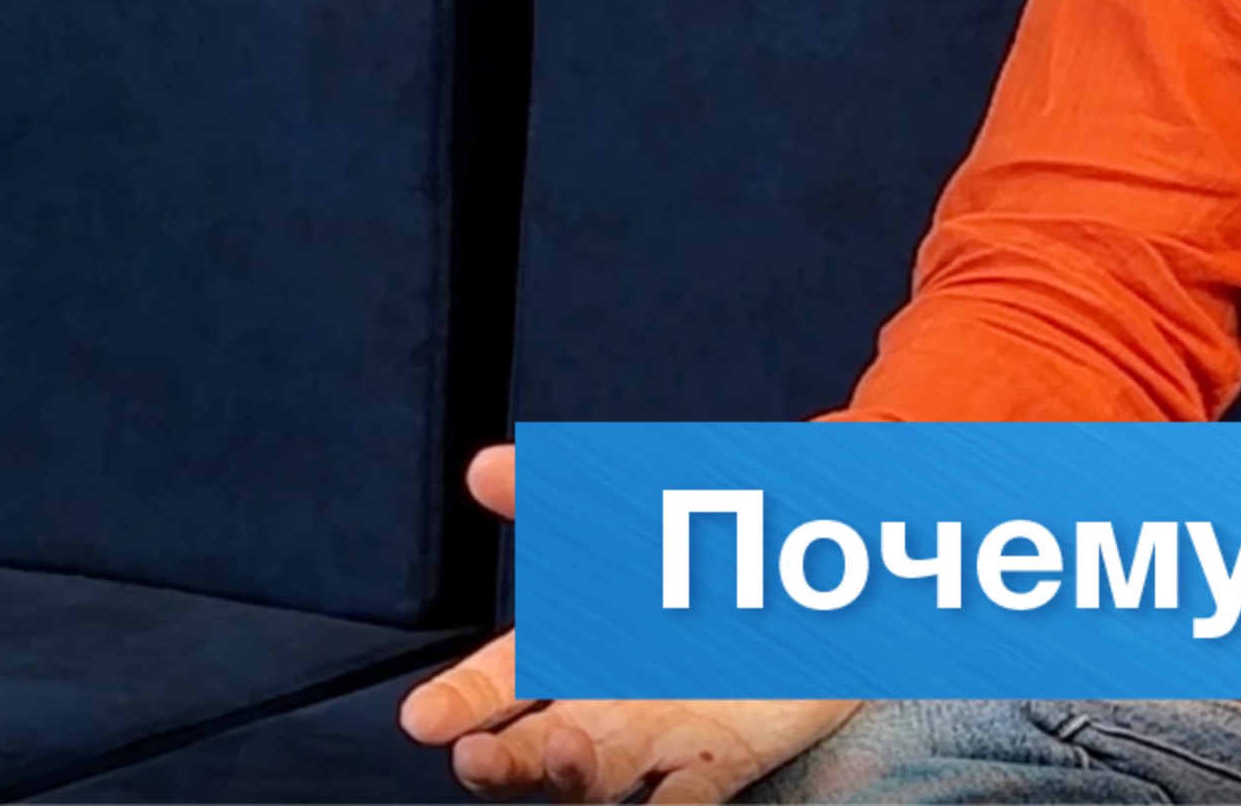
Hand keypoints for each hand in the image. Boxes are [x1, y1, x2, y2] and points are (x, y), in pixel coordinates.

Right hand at [399, 445, 858, 801]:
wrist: (817, 562)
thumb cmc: (708, 535)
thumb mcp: (630, 505)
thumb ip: (558, 493)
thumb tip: (483, 468)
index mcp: (564, 650)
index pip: (490, 686)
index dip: (455, 703)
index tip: (423, 718)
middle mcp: (598, 709)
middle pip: (529, 752)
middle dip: (497, 760)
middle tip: (476, 755)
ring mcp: (656, 742)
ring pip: (593, 783)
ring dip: (570, 779)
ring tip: (565, 753)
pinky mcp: (718, 762)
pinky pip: (684, 805)